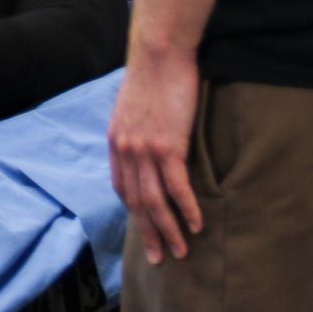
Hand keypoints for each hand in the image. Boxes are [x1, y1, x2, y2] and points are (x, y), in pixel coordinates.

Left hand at [108, 47, 203, 263]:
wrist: (158, 52)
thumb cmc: (152, 74)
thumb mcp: (133, 105)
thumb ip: (136, 128)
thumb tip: (148, 139)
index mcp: (116, 141)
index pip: (121, 187)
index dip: (133, 211)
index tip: (145, 228)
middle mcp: (126, 150)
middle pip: (135, 202)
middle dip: (148, 233)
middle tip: (160, 258)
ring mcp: (145, 149)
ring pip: (155, 201)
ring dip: (168, 230)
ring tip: (181, 252)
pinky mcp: (168, 145)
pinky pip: (177, 187)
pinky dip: (186, 209)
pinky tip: (196, 225)